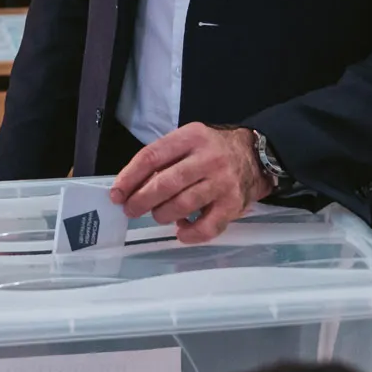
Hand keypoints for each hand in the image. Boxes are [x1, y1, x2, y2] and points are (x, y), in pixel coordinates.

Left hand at [110, 122, 269, 243]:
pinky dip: (189, 234)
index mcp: (191, 137)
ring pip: (182, 205)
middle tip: (130, 210)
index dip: (129, 177)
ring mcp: (222, 183)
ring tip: (158, 215)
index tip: (116, 193)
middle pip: (166, 183)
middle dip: (141, 200)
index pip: (152, 156)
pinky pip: (206, 227)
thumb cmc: (212, 150)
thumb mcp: (188, 141)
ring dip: (162, 214)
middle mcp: (208, 158)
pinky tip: (181, 231)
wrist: (255, 156)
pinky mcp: (233, 205)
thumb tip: (130, 187)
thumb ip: (163, 159)